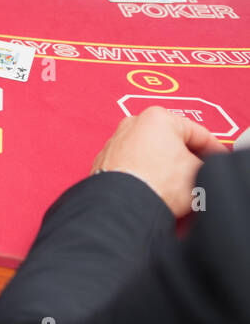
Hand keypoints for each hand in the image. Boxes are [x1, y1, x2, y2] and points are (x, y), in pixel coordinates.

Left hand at [90, 107, 227, 217]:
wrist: (124, 206)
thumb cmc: (158, 184)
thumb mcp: (200, 171)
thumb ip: (206, 162)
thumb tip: (202, 166)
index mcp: (157, 117)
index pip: (197, 133)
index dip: (213, 149)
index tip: (218, 160)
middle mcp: (132, 124)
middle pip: (172, 141)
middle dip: (186, 157)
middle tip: (199, 173)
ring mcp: (115, 142)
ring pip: (151, 154)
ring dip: (165, 166)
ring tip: (176, 185)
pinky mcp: (104, 161)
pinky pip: (133, 165)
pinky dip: (145, 174)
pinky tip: (154, 188)